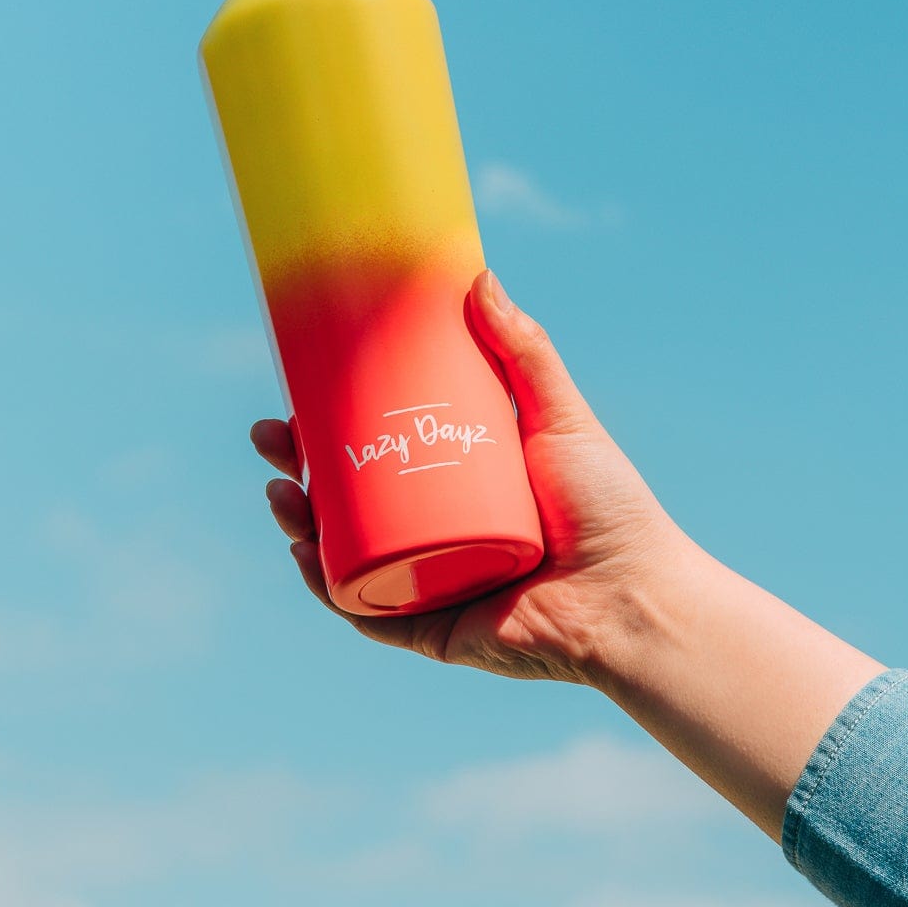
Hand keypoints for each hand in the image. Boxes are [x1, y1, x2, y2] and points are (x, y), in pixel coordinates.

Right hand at [251, 268, 696, 684]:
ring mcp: (428, 585)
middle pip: (346, 504)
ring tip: (280, 491)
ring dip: (298, 525)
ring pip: (342, 556)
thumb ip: (525, 349)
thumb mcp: (559, 416)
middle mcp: (434, 537)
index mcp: (455, 490)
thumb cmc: (610, 509)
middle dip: (294, 473)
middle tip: (271, 438)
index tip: (295, 395)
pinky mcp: (431, 631)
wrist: (636, 597)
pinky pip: (365, 611)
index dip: (327, 431)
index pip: (376, 456)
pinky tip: (304, 552)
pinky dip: (326, 587)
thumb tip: (479, 275)